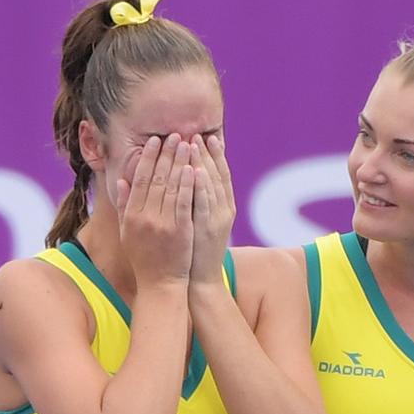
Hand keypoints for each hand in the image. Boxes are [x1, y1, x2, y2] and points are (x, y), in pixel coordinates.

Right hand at [115, 134, 194, 287]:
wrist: (160, 285)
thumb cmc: (144, 259)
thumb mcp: (127, 232)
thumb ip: (124, 206)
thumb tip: (122, 180)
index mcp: (131, 215)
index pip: (140, 179)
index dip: (148, 157)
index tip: (155, 140)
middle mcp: (144, 217)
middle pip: (157, 178)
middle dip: (167, 153)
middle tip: (176, 134)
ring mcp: (162, 223)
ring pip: (172, 186)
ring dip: (180, 162)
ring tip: (188, 143)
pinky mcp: (180, 230)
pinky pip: (184, 202)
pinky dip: (188, 184)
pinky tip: (194, 168)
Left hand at [187, 134, 235, 287]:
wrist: (200, 280)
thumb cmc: (194, 252)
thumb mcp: (199, 223)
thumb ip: (196, 202)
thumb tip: (189, 180)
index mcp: (224, 208)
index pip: (220, 176)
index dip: (215, 156)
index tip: (206, 137)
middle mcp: (224, 211)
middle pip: (217, 176)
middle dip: (207, 154)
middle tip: (197, 133)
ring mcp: (217, 220)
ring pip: (211, 185)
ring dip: (203, 163)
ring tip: (194, 144)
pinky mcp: (207, 229)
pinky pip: (203, 203)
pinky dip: (200, 186)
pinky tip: (194, 171)